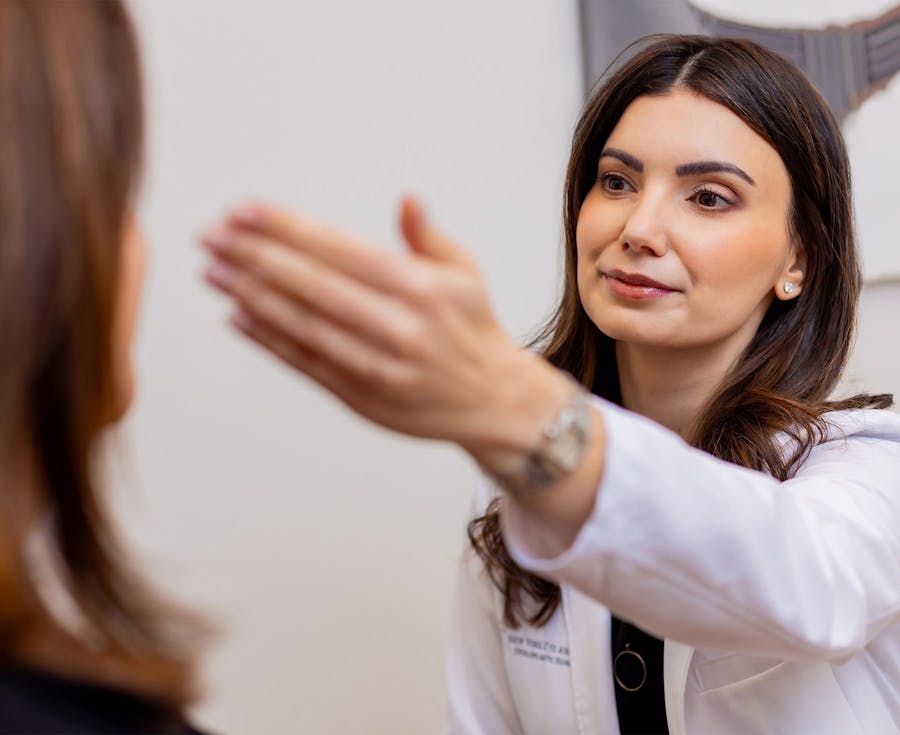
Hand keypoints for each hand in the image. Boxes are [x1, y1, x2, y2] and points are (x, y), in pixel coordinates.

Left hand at [199, 197, 570, 467]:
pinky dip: (269, 341)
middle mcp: (398, 326)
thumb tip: (406, 199)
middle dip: (254, 257)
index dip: (287, 228)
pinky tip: (236, 316)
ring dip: (251, 296)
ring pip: (303, 326)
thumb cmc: (473, 328)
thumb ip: (428, 237)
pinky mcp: (363, 398)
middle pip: (313, 285)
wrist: (493, 402)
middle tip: (210, 236)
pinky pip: (307, 364)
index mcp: (421, 287)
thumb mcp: (465, 274)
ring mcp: (378, 366)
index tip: (243, 210)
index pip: (340, 249)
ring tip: (211, 271)